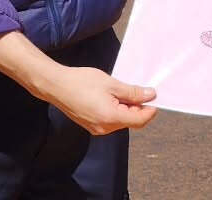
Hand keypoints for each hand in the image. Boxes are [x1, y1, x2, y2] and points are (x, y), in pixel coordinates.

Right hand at [42, 66, 158, 135]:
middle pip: (131, 121)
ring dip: (126, 108)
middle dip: (138, 108)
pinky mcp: (91, 125)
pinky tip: (111, 96)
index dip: (150, 110)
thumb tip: (150, 96)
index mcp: (111, 118)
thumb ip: (133, 92)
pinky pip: (110, 121)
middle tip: (138, 89)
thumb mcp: (112, 84)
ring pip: (120, 121)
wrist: (57, 86)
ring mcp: (96, 128)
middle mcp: (104, 128)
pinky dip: (116, 110)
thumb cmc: (81, 82)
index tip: (154, 98)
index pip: (140, 120)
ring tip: (121, 91)